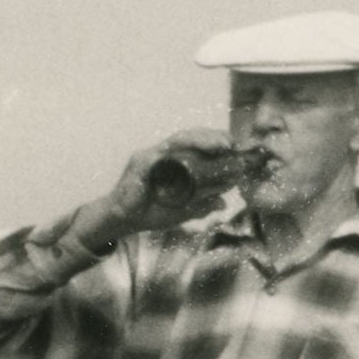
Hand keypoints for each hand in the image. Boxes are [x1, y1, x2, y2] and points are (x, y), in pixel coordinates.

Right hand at [83, 131, 254, 244]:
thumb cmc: (149, 213)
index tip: (235, 148)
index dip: (215, 142)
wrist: (122, 222)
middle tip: (232, 145)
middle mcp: (161, 154)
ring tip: (222, 146)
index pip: (196, 146)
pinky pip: (162, 154)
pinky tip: (194, 153)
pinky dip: (178, 152)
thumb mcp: (182, 211)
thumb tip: (222, 203)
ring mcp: (150, 156)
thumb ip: (201, 206)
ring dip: (202, 140)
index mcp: (171, 162)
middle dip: (213, 137)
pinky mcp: (140, 163)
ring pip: (179, 140)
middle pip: (189, 137)